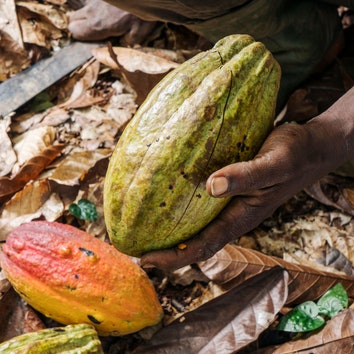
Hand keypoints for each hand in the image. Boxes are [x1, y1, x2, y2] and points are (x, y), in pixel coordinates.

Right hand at [68, 0, 156, 44]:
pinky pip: (92, 1)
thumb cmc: (142, 13)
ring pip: (83, 8)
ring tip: (105, 20)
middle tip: (95, 33)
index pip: (75, 32)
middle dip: (80, 27)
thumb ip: (126, 43)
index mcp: (98, 24)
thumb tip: (119, 46)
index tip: (91, 41)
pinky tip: (111, 10)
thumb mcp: (138, 35)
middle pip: (73, 19)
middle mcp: (92, 10)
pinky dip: (98, 6)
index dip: (81, 38)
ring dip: (89, 15)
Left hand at [141, 89, 353, 271]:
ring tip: (143, 228)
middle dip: (166, 250)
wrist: (310, 146)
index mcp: (243, 217)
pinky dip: (182, 208)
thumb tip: (211, 186)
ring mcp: (231, 203)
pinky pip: (202, 205)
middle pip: (195, 241)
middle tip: (134, 249)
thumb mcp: (274, 163)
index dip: (175, 257)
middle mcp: (233, 215)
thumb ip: (247, 175)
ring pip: (197, 225)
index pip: (204, 246)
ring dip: (171, 231)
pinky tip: (168, 198)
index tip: (145, 259)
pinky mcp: (230, 189)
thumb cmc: (295, 154)